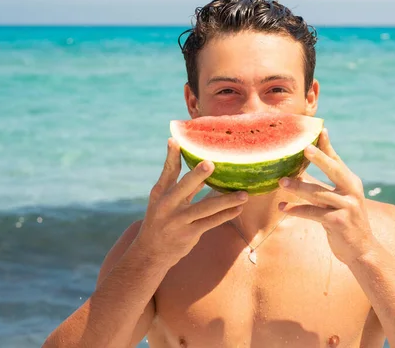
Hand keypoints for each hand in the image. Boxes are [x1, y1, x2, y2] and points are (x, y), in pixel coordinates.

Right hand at [136, 138, 247, 265]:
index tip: (176, 140)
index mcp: (160, 193)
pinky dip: (225, 215)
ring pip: (205, 208)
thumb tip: (201, 168)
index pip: (168, 171)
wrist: (151, 253)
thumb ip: (182, 186)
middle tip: (212, 163)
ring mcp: (178, 220)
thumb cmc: (161, 221)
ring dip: (226, 201)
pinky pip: (211, 222)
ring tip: (244, 194)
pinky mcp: (189, 233)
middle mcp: (167, 205)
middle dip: (197, 175)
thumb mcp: (164, 202)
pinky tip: (238, 209)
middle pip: (184, 187)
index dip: (172, 156)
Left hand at [278, 129, 375, 264]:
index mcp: (351, 183)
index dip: (328, 146)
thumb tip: (301, 173)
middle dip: (319, 158)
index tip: (320, 130)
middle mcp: (351, 192)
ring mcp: (347, 207)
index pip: (337, 161)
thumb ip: (324, 187)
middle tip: (304, 147)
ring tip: (281, 182)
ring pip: (318, 193)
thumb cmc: (345, 222)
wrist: (362, 251)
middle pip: (334, 170)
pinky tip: (283, 208)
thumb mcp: (339, 202)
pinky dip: (297, 210)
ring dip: (298, 187)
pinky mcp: (338, 222)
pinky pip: (313, 213)